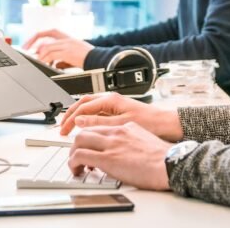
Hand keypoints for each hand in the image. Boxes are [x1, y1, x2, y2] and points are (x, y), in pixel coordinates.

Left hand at [26, 29, 93, 67]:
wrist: (101, 60)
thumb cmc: (90, 59)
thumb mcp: (75, 57)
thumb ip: (64, 59)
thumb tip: (55, 64)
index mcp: (68, 38)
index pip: (51, 31)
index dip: (40, 36)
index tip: (31, 43)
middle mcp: (67, 39)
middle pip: (45, 37)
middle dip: (33, 42)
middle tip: (26, 50)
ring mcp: (67, 44)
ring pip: (47, 47)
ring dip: (39, 55)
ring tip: (35, 61)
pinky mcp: (68, 52)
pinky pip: (52, 55)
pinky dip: (45, 60)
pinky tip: (44, 64)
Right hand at [60, 92, 182, 141]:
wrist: (167, 124)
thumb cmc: (150, 122)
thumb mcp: (121, 124)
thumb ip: (99, 122)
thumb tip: (80, 121)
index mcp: (111, 99)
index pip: (83, 107)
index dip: (70, 119)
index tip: (63, 130)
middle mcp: (111, 99)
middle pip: (83, 103)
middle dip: (70, 114)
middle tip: (62, 127)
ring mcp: (114, 105)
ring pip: (89, 107)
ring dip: (78, 116)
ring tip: (70, 127)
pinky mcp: (118, 111)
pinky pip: (97, 113)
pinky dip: (87, 119)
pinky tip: (86, 128)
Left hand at [68, 122, 171, 190]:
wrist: (169, 163)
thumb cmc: (162, 158)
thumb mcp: (144, 140)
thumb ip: (131, 140)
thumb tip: (124, 151)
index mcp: (126, 127)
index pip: (99, 126)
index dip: (89, 137)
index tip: (87, 145)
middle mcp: (116, 132)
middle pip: (86, 130)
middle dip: (76, 143)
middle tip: (76, 154)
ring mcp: (111, 144)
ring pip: (79, 140)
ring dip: (73, 153)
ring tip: (75, 164)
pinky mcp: (107, 158)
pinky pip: (80, 155)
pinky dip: (73, 162)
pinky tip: (77, 169)